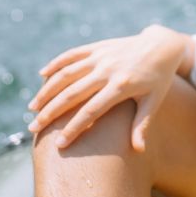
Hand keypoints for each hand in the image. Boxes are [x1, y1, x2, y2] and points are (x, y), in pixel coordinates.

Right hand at [27, 26, 187, 149]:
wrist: (162, 46)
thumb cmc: (159, 79)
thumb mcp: (154, 101)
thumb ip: (143, 125)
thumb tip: (139, 150)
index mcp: (121, 86)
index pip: (92, 111)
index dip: (74, 128)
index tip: (59, 144)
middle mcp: (107, 70)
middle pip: (72, 93)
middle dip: (51, 112)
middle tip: (34, 129)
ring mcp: (100, 57)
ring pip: (66, 74)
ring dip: (47, 90)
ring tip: (32, 108)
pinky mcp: (97, 47)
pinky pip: (71, 55)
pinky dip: (55, 64)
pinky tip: (41, 76)